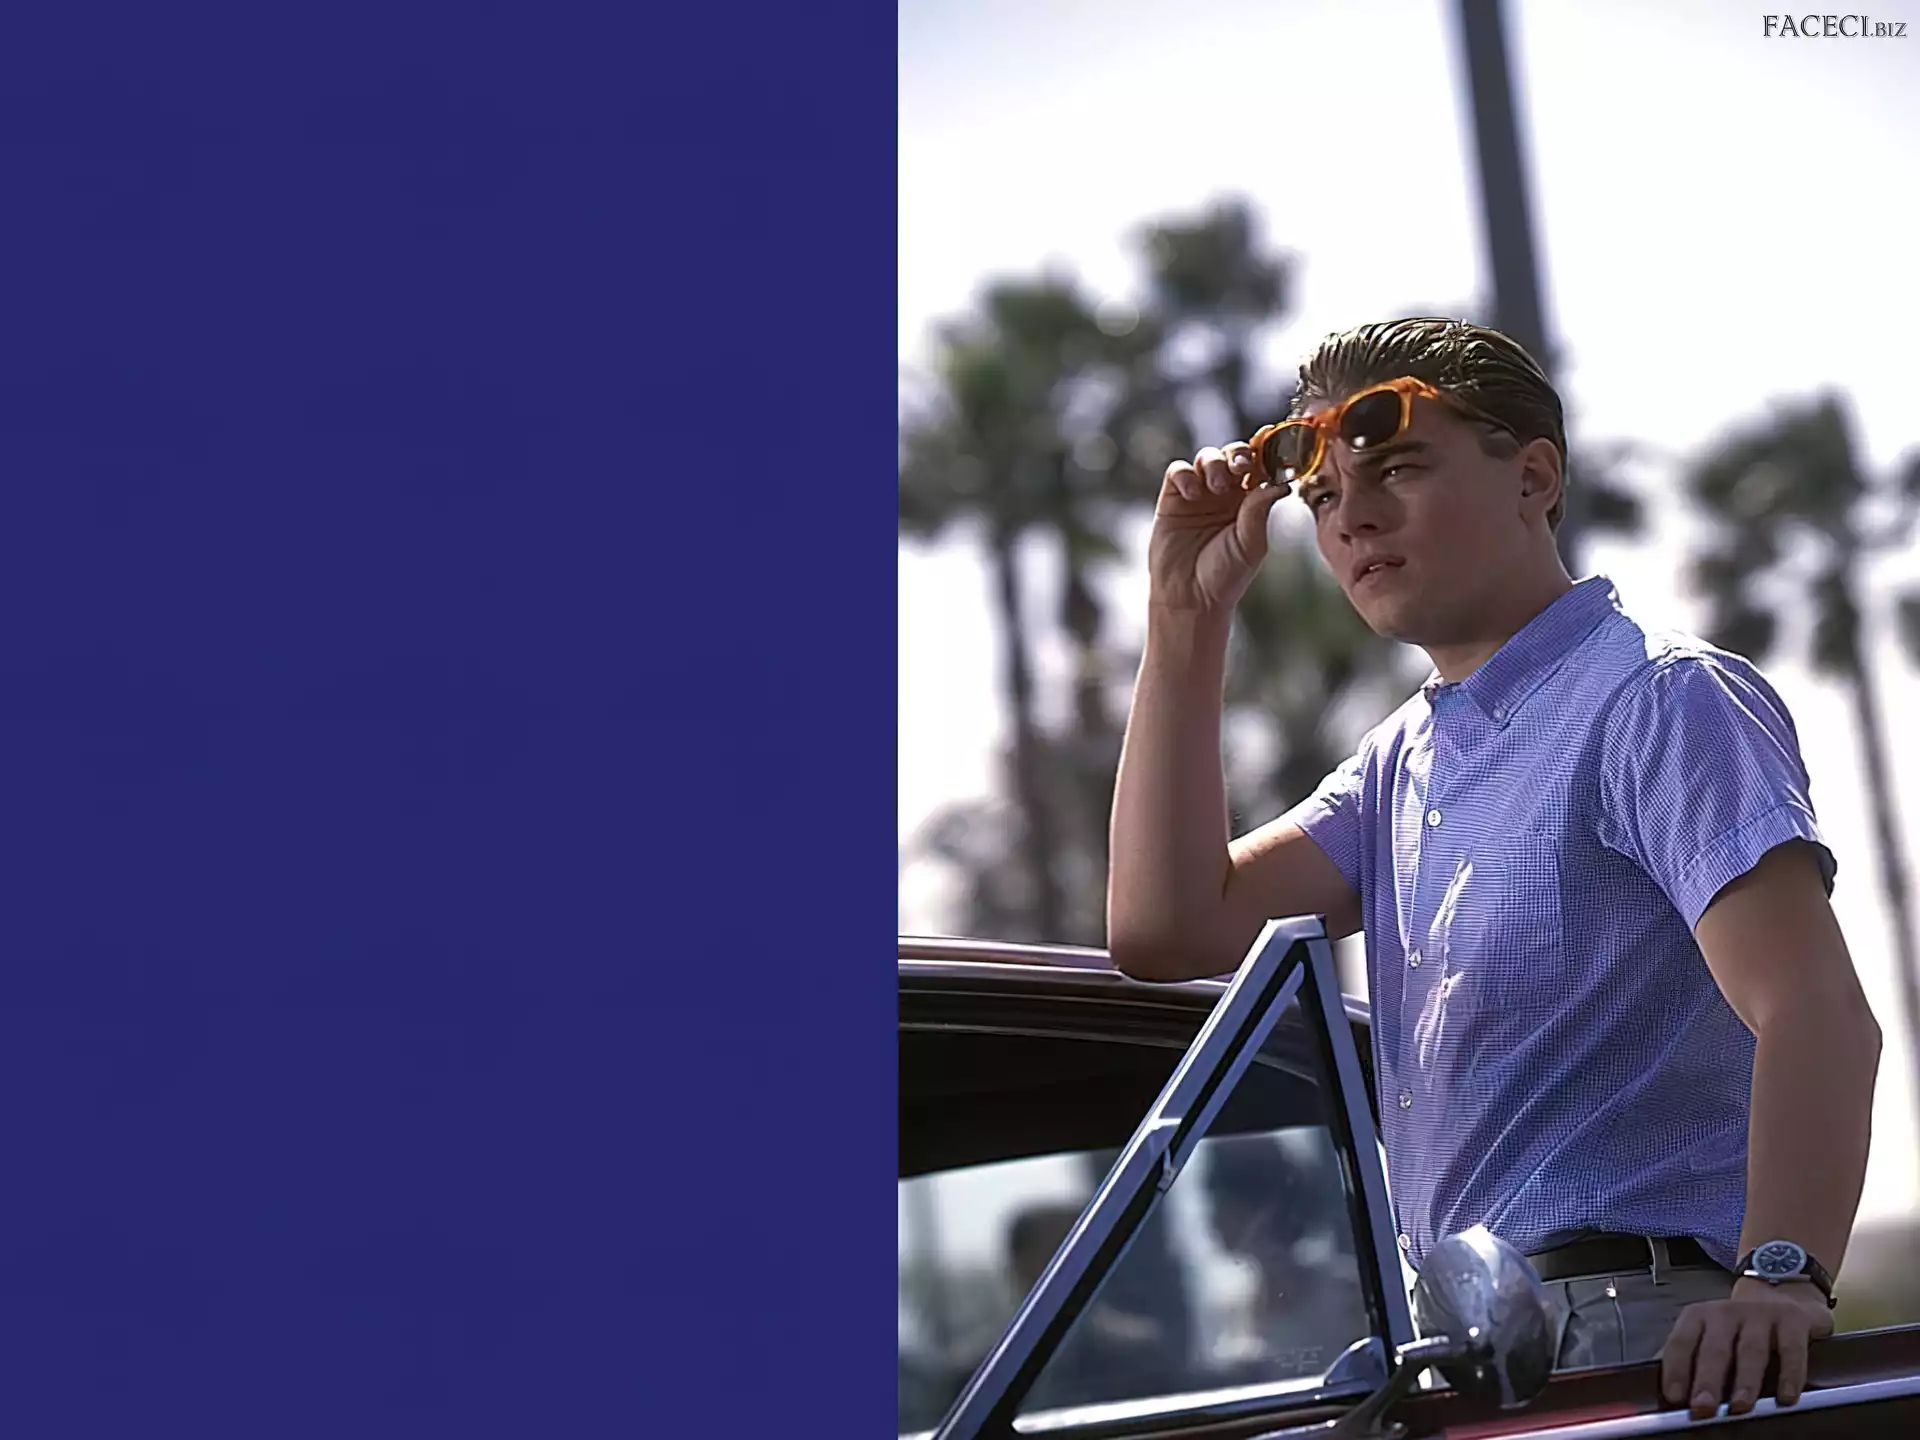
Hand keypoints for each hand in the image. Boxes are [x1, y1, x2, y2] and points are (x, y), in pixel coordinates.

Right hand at [1151, 442, 1290, 614]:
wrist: (1190, 598)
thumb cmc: (1224, 576)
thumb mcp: (1251, 543)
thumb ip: (1260, 510)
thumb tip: (1280, 481)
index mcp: (1251, 502)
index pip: (1260, 467)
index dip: (1265, 456)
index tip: (1272, 452)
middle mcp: (1226, 494)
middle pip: (1234, 455)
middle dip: (1239, 454)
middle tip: (1242, 467)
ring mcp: (1199, 494)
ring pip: (1208, 457)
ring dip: (1215, 463)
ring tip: (1217, 486)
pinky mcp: (1172, 499)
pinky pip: (1179, 472)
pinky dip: (1186, 475)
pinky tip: (1193, 493)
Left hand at [1660, 1278, 1833, 1419]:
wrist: (1780, 1296)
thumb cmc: (1738, 1328)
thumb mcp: (1709, 1335)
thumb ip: (1689, 1359)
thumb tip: (1670, 1396)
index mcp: (1699, 1317)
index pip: (1681, 1342)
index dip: (1676, 1369)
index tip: (1674, 1397)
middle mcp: (1725, 1313)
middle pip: (1714, 1349)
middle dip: (1707, 1379)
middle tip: (1702, 1407)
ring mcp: (1760, 1315)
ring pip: (1751, 1350)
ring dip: (1745, 1380)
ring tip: (1740, 1406)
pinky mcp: (1792, 1320)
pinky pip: (1791, 1350)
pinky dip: (1790, 1375)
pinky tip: (1787, 1397)